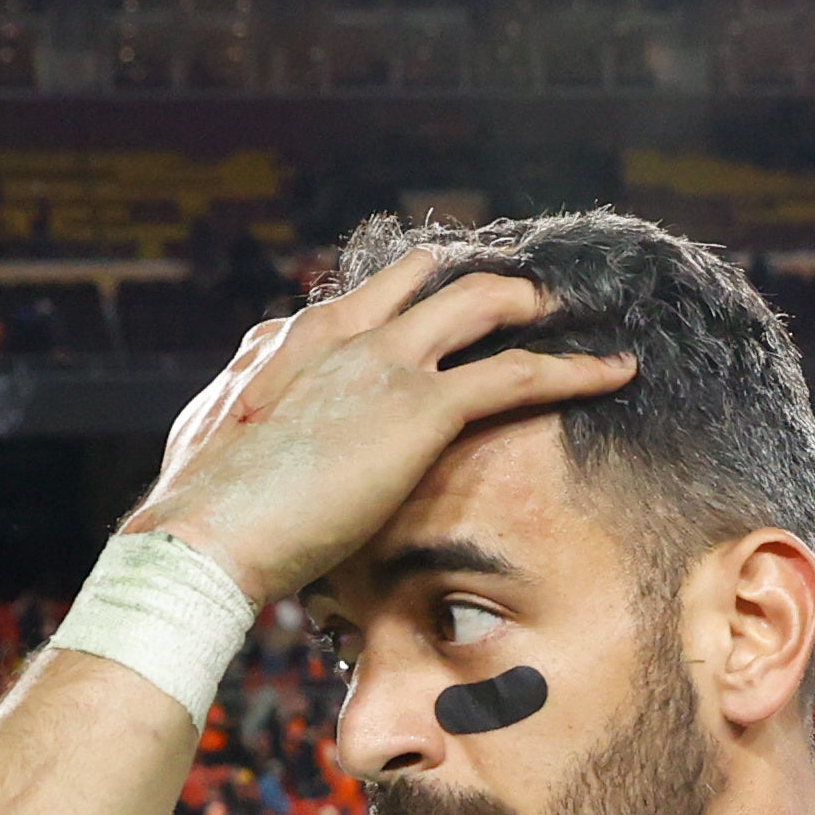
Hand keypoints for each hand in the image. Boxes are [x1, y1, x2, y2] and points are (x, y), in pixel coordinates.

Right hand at [120, 263, 639, 604]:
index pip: (357, 300)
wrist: (201, 536)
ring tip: (564, 312)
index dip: (400, 298)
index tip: (426, 305)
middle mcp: (338, 332)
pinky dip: (574, 369)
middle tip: (508, 290)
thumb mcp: (210, 446)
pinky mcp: (421, 405)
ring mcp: (383, 361)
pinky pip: (517, 375)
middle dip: (468, 279)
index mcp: (286, 342)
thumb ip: (244, 416)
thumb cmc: (198, 514)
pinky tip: (616, 371)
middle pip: (420, 279)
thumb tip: (246, 421)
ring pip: (478, 305)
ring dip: (526, 304)